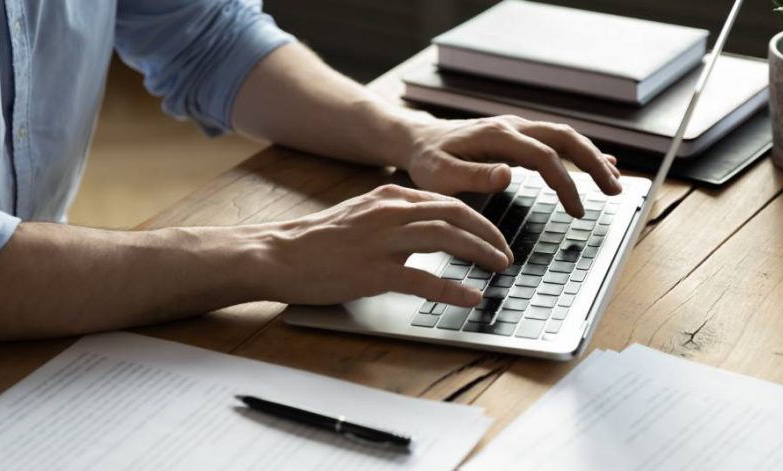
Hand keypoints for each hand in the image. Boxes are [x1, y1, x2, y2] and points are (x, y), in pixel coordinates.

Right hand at [251, 184, 512, 306]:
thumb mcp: (361, 215)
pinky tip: (471, 297)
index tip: (494, 235)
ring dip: (480, 253)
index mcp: (389, 198)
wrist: (278, 253)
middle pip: (456, 215)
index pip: (447, 202)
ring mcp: (383, 242)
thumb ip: (395, 217)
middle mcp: (391, 213)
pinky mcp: (373, 272)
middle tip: (505, 254)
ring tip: (499, 268)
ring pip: (447, 239)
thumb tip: (429, 228)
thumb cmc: (317, 240)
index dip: (479, 219)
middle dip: (489, 234)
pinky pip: (424, 279)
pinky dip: (452, 288)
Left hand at [399, 115, 622, 217]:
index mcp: (497, 136)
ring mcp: (517, 128)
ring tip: (614, 182)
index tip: (578, 211)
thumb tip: (508, 175)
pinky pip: (556, 140)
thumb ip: (473, 176)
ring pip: (565, 136)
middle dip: (594, 163)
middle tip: (615, 191)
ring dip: (592, 157)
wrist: (418, 140)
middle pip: (565, 138)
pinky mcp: (518, 135)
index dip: (565, 183)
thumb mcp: (441, 175)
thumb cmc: (427, 162)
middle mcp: (512, 126)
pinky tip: (602, 162)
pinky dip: (580, 152)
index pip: (544, 157)